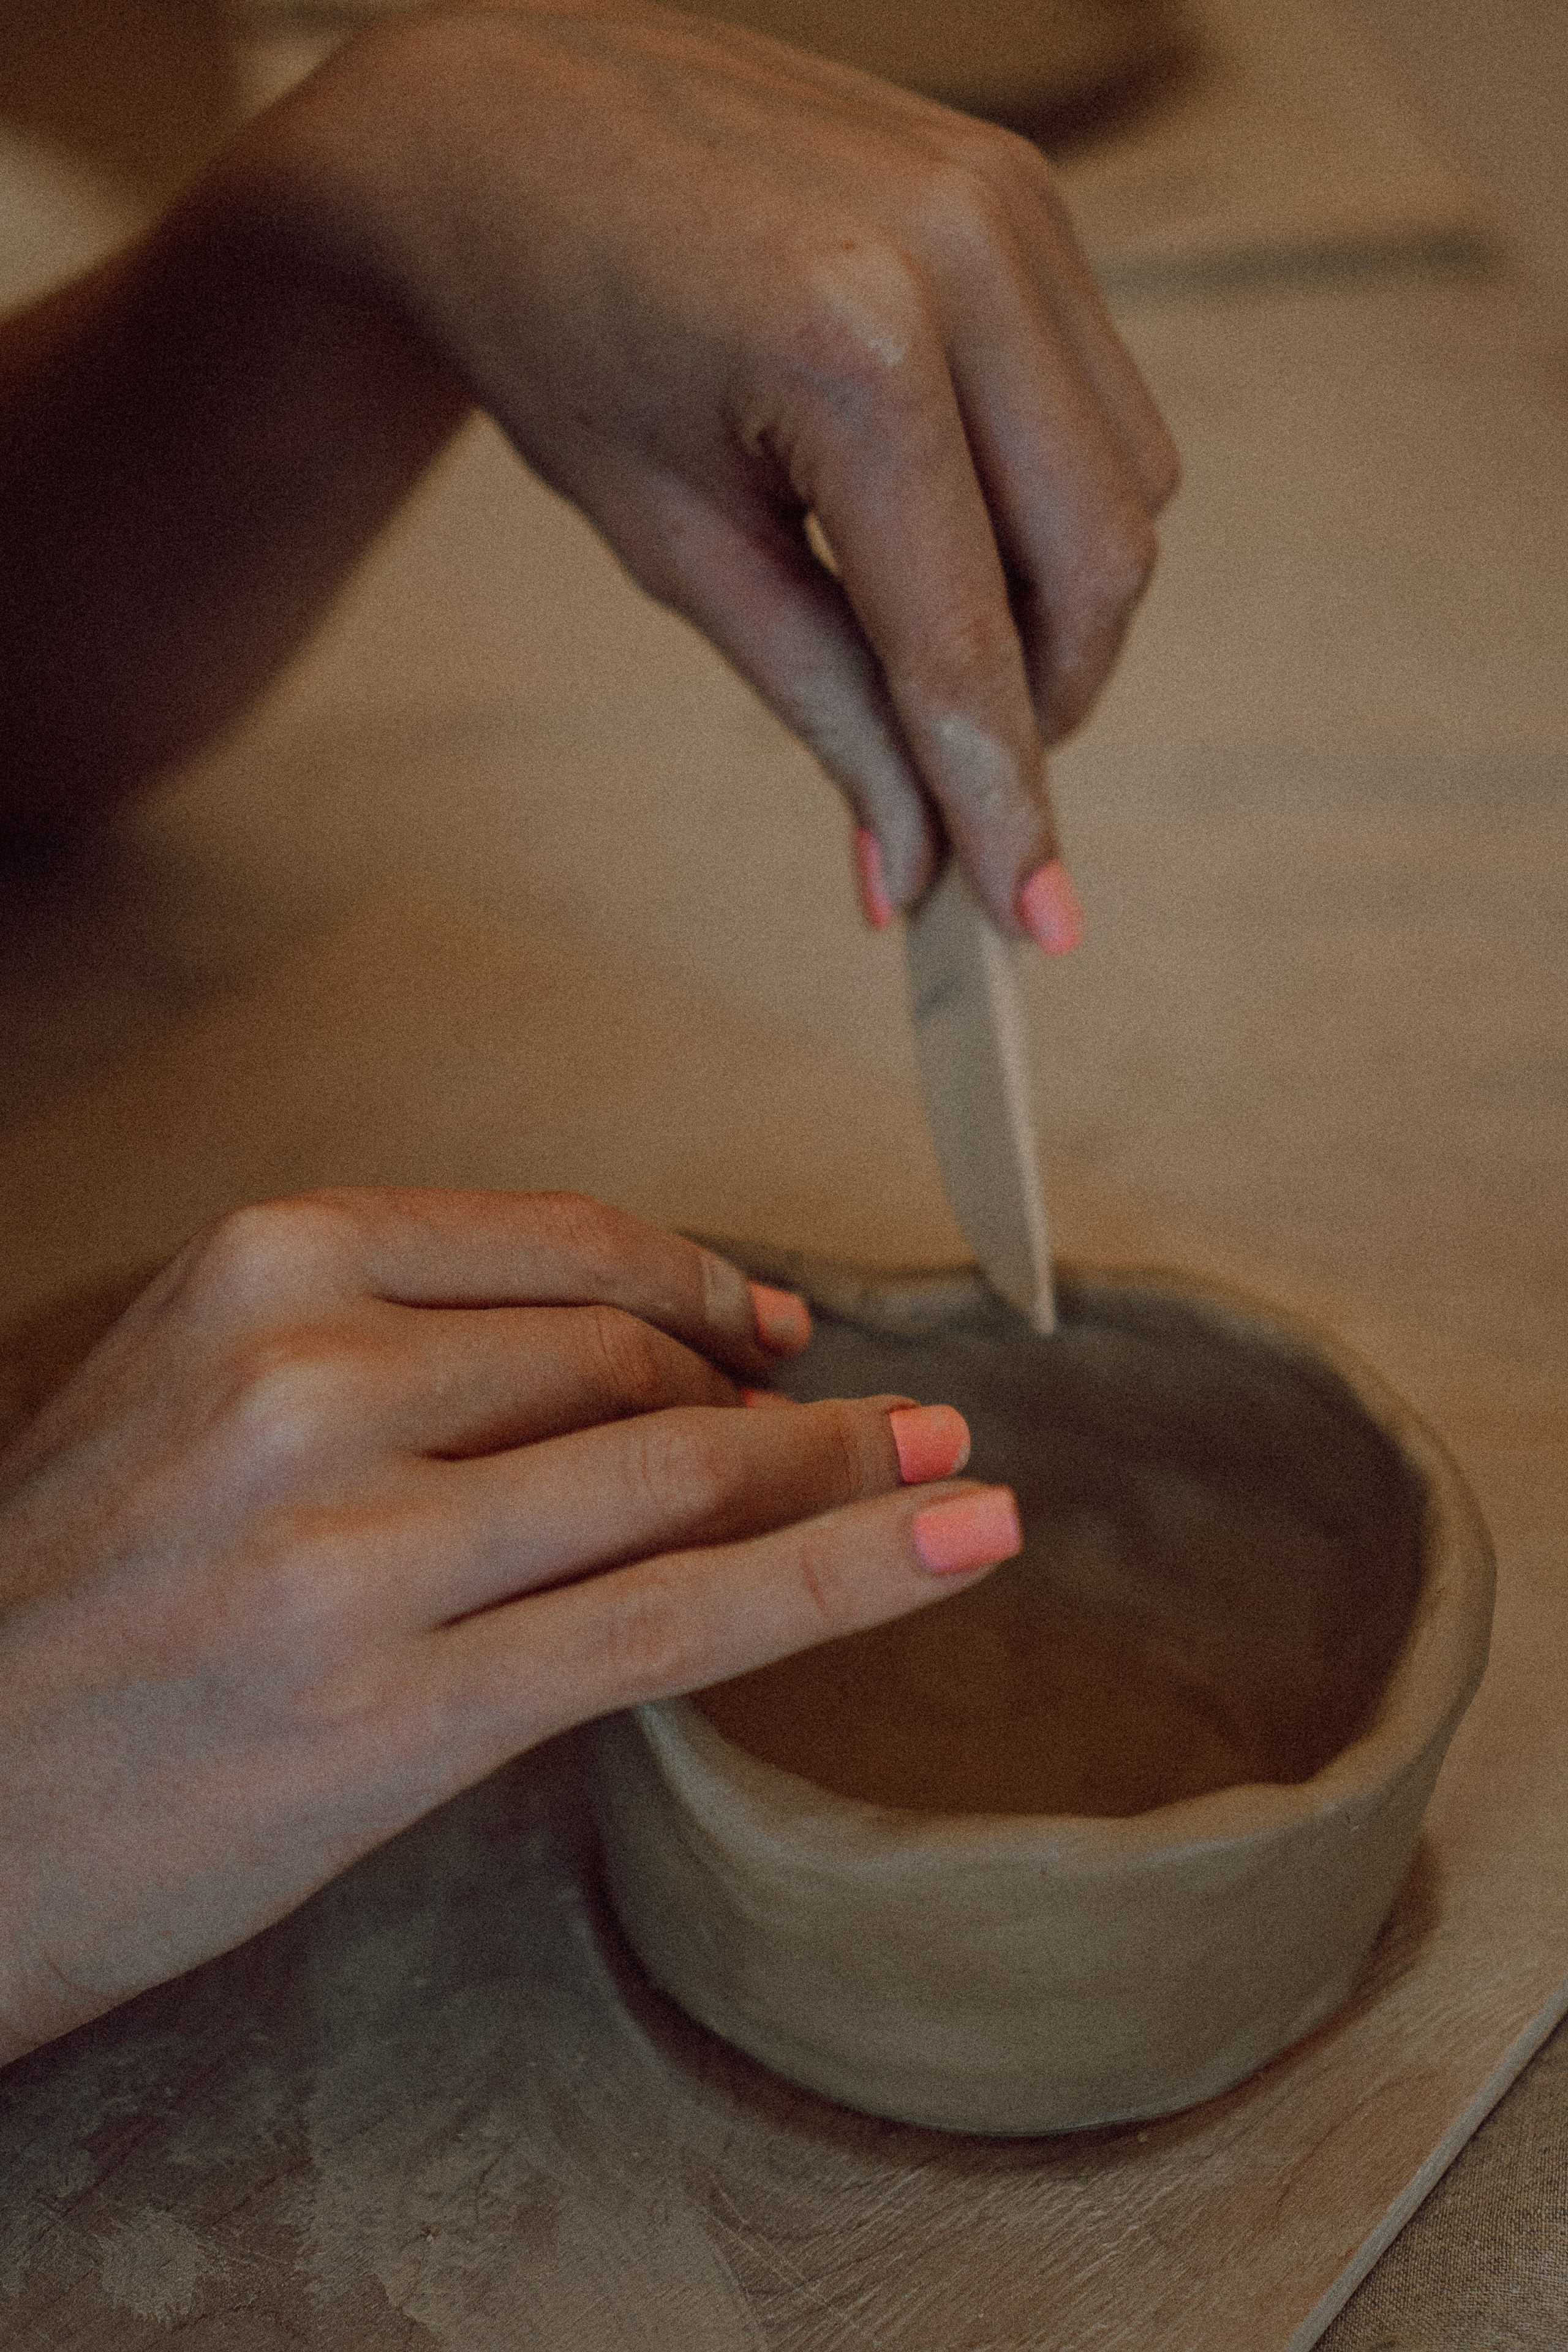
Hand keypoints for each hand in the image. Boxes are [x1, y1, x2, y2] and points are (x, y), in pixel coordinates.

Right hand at [0, 1188, 1015, 2063]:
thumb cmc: (76, 1590)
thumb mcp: (196, 1389)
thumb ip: (394, 1340)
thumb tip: (650, 1333)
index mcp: (260, 1269)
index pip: (561, 1248)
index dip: (700, 1281)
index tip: (773, 1320)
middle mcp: (307, 1385)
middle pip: (630, 1361)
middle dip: (777, 1394)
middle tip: (867, 1422)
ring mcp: (353, 1556)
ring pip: (676, 1477)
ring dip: (845, 1468)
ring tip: (948, 1470)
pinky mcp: (398, 1717)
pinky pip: (674, 1623)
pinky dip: (846, 1573)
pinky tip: (962, 1540)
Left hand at [250, 0, 1177, 935]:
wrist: (501, 123)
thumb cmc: (553, 329)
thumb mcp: (678, 549)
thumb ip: (823, 706)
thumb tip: (913, 863)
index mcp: (846, 346)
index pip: (968, 636)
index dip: (1006, 802)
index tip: (1035, 924)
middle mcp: (960, 254)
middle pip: (1103, 563)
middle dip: (1046, 704)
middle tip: (959, 774)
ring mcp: (1009, 203)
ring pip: (1129, 485)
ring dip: (1059, 602)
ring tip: (923, 626)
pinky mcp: (1023, 189)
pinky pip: (1098, 399)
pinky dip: (1047, 498)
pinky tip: (935, 507)